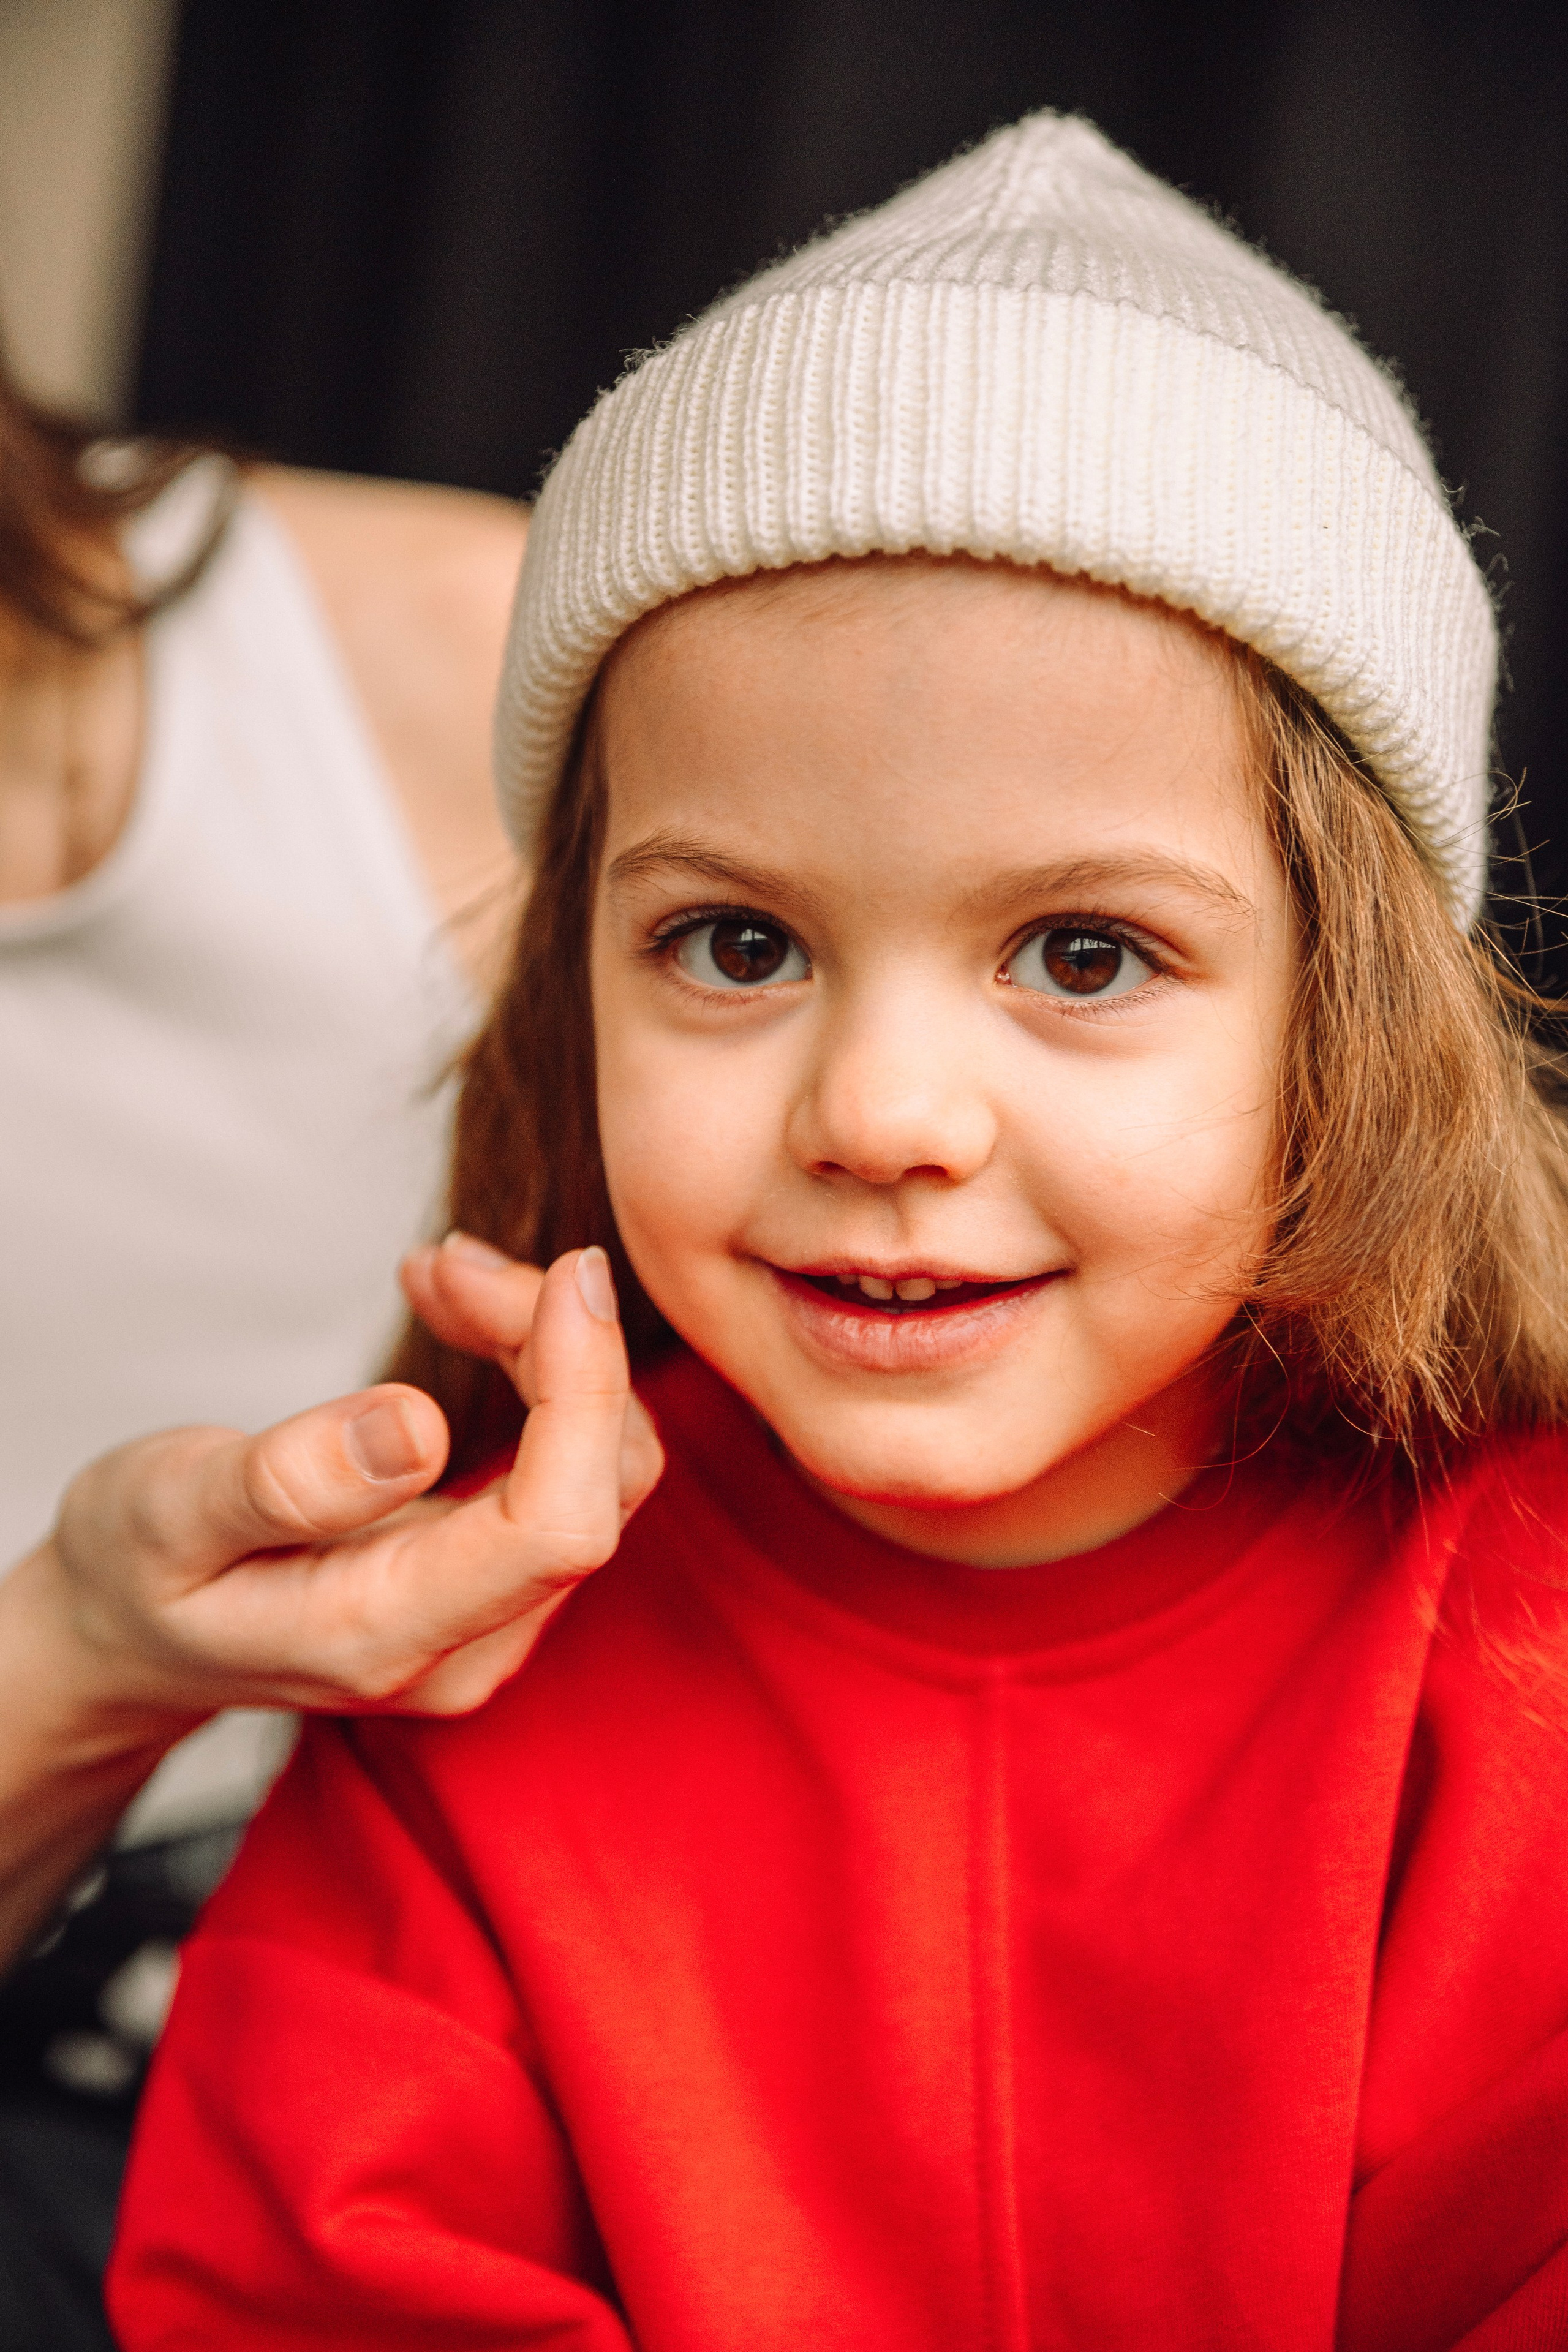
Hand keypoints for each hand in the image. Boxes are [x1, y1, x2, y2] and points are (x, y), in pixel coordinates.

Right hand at [34, 1241, 662, 1731]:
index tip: (569, 1272)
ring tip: (443, 1271)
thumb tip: (419, 1425)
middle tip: (446, 1259)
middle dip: (556, 1343)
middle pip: (598, 1483)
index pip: (560, 1528)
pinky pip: (570, 1466)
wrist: (126, 1636)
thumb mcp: (165, 1514)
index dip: (588, 1393)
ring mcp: (492, 1620)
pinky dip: (537, 1372)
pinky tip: (461, 1311)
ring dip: (548, 1347)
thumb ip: (284, 1484)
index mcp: (386, 1636)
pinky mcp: (499, 1578)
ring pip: (599, 1467)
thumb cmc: (136, 1567)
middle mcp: (467, 1646)